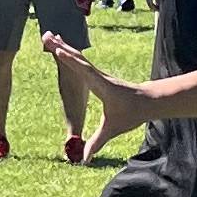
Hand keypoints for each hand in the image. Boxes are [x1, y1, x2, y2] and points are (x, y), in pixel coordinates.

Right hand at [48, 34, 147, 151]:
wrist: (149, 100)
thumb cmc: (132, 113)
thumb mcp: (112, 130)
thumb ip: (96, 143)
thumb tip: (84, 159)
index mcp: (101, 85)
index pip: (83, 71)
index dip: (71, 61)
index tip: (59, 50)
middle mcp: (99, 76)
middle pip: (78, 59)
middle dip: (62, 48)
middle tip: (47, 37)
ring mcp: (99, 74)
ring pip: (79, 58)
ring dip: (65, 48)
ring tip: (51, 37)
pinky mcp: (99, 76)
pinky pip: (82, 63)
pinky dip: (72, 55)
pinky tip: (65, 49)